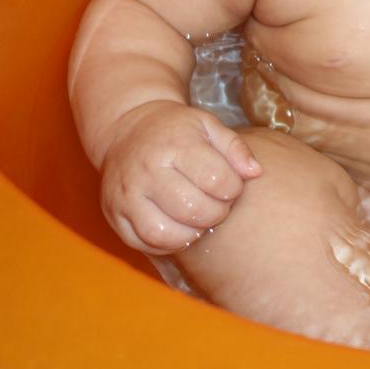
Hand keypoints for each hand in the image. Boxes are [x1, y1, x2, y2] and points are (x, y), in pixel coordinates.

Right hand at [100, 101, 260, 254]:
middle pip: (193, 209)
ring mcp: (126, 196)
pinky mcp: (114, 215)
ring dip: (192, 233)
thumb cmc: (175, 130)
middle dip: (216, 213)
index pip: (216, 179)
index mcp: (174, 145)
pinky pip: (145, 243)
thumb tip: (255, 172)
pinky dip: (168, 243)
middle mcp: (146, 171)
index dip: (233, 188)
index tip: (230, 185)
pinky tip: (178, 227)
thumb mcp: (207, 125)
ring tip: (198, 219)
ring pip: (165, 233)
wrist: (127, 129)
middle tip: (217, 205)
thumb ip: (235, 148)